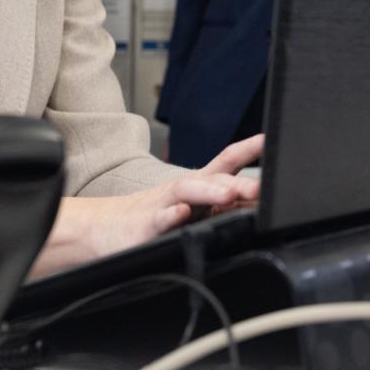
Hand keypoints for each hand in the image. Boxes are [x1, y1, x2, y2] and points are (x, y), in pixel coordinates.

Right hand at [28, 135, 262, 277]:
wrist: (99, 229)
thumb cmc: (148, 219)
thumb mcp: (189, 211)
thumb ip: (219, 207)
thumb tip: (257, 205)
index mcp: (195, 188)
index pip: (225, 164)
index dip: (247, 150)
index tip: (270, 141)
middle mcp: (180, 191)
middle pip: (212, 178)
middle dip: (238, 181)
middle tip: (263, 187)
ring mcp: (161, 206)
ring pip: (187, 193)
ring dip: (210, 192)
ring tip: (230, 194)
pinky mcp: (142, 227)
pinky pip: (157, 221)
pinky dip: (169, 217)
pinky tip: (180, 215)